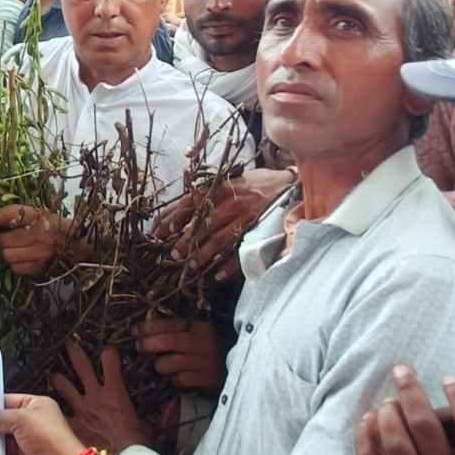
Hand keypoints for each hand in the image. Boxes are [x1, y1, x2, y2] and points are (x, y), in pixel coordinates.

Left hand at [0, 204, 65, 277]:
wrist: (80, 245)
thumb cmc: (57, 228)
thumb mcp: (42, 214)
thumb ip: (21, 215)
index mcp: (40, 217)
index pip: (10, 215)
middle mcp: (39, 235)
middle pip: (4, 239)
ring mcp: (40, 253)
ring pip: (8, 255)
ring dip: (4, 252)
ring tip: (7, 249)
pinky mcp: (40, 268)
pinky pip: (16, 268)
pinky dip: (14, 263)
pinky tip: (19, 258)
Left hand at [52, 342, 149, 454]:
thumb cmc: (136, 446)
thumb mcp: (148, 426)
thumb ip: (150, 416)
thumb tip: (169, 410)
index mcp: (115, 393)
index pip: (111, 362)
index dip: (109, 354)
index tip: (108, 350)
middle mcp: (95, 397)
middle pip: (82, 367)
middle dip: (75, 353)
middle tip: (69, 344)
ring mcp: (80, 410)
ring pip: (64, 386)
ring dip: (58, 379)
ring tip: (53, 374)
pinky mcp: (70, 425)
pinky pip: (56, 414)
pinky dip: (49, 411)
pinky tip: (43, 408)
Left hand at [134, 318, 223, 392]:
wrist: (235, 370)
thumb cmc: (209, 350)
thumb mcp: (197, 334)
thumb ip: (176, 330)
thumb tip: (145, 325)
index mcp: (200, 328)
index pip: (170, 324)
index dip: (148, 327)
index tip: (134, 330)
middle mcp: (204, 343)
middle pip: (168, 341)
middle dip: (148, 343)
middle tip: (139, 346)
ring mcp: (206, 362)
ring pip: (169, 363)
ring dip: (160, 365)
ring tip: (162, 364)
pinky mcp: (206, 380)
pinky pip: (179, 380)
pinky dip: (175, 379)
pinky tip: (179, 376)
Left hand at [155, 168, 294, 281]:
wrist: (292, 183)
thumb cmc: (258, 181)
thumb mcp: (233, 179)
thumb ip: (212, 191)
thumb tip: (187, 204)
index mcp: (222, 188)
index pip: (191, 202)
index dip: (175, 217)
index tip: (162, 230)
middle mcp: (232, 202)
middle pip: (203, 224)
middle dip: (186, 241)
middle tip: (173, 254)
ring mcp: (246, 218)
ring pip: (219, 240)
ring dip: (203, 255)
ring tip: (191, 266)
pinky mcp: (259, 231)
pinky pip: (241, 251)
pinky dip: (229, 265)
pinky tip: (218, 275)